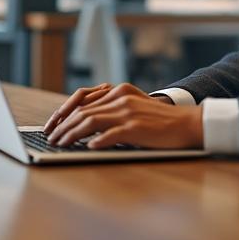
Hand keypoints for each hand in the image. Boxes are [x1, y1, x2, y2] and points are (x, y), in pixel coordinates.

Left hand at [44, 83, 202, 149]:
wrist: (187, 123)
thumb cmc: (160, 120)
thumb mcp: (135, 107)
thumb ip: (113, 109)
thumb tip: (86, 123)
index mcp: (119, 91)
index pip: (82, 99)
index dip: (63, 112)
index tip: (52, 125)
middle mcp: (121, 98)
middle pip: (83, 111)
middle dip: (62, 126)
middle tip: (51, 138)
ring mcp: (128, 113)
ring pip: (90, 122)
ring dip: (71, 134)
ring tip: (61, 145)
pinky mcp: (136, 128)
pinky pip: (109, 135)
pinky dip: (95, 142)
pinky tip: (86, 148)